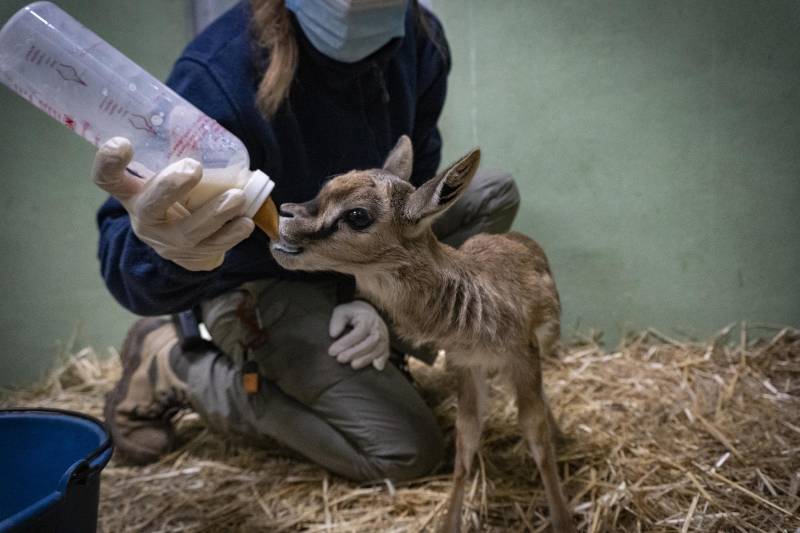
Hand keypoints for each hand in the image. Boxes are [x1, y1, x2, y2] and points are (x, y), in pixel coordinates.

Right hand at [92, 137, 253, 270]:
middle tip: (193, 168)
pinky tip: (245, 222)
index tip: (123, 143)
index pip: (106, 179)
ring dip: (214, 213)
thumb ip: (168, 150)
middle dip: (170, 187)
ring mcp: (168, 240)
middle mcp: (145, 217)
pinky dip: (232, 234)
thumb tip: (183, 112)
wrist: (183, 244)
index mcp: (131, 192)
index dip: (109, 163)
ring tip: (237, 197)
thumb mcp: (161, 173)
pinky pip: (213, 246)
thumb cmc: (172, 196)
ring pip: (188, 231)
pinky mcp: (193, 254)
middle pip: (150, 206)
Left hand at [328, 300, 389, 370]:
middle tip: (340, 359)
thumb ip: (337, 321)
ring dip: (365, 359)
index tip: (332, 351)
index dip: (345, 343)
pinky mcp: (386, 345)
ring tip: (352, 365)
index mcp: (367, 319)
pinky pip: (386, 353)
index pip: (358, 333)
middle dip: (355, 352)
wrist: (368, 312)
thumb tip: (333, 334)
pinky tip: (376, 367)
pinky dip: (382, 360)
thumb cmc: (352, 314)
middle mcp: (378, 328)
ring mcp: (384, 337)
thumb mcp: (342, 311)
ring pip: (378, 350)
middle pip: (370, 342)